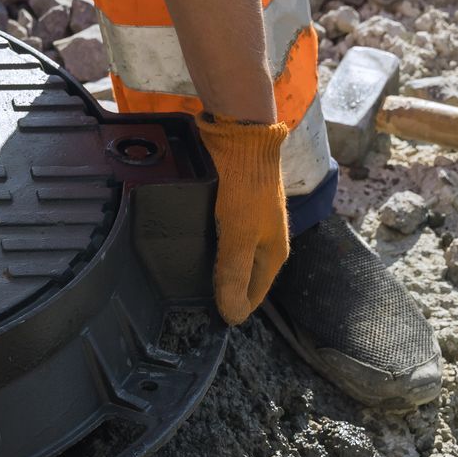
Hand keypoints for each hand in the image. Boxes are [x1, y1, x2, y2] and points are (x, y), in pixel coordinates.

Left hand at [196, 112, 288, 324]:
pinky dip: (207, 244)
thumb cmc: (246, 188)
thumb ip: (234, 275)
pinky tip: (187, 246)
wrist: (243, 138)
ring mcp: (250, 224)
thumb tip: (233, 316)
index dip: (232, 308)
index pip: (254, 296)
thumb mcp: (238, 236)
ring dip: (213, 266)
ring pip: (231, 256)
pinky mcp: (235, 208)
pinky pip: (221, 235)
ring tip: (183, 277)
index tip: (205, 318)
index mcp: (274, 254)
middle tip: (188, 299)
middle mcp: (265, 241)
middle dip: (222, 290)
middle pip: (242, 277)